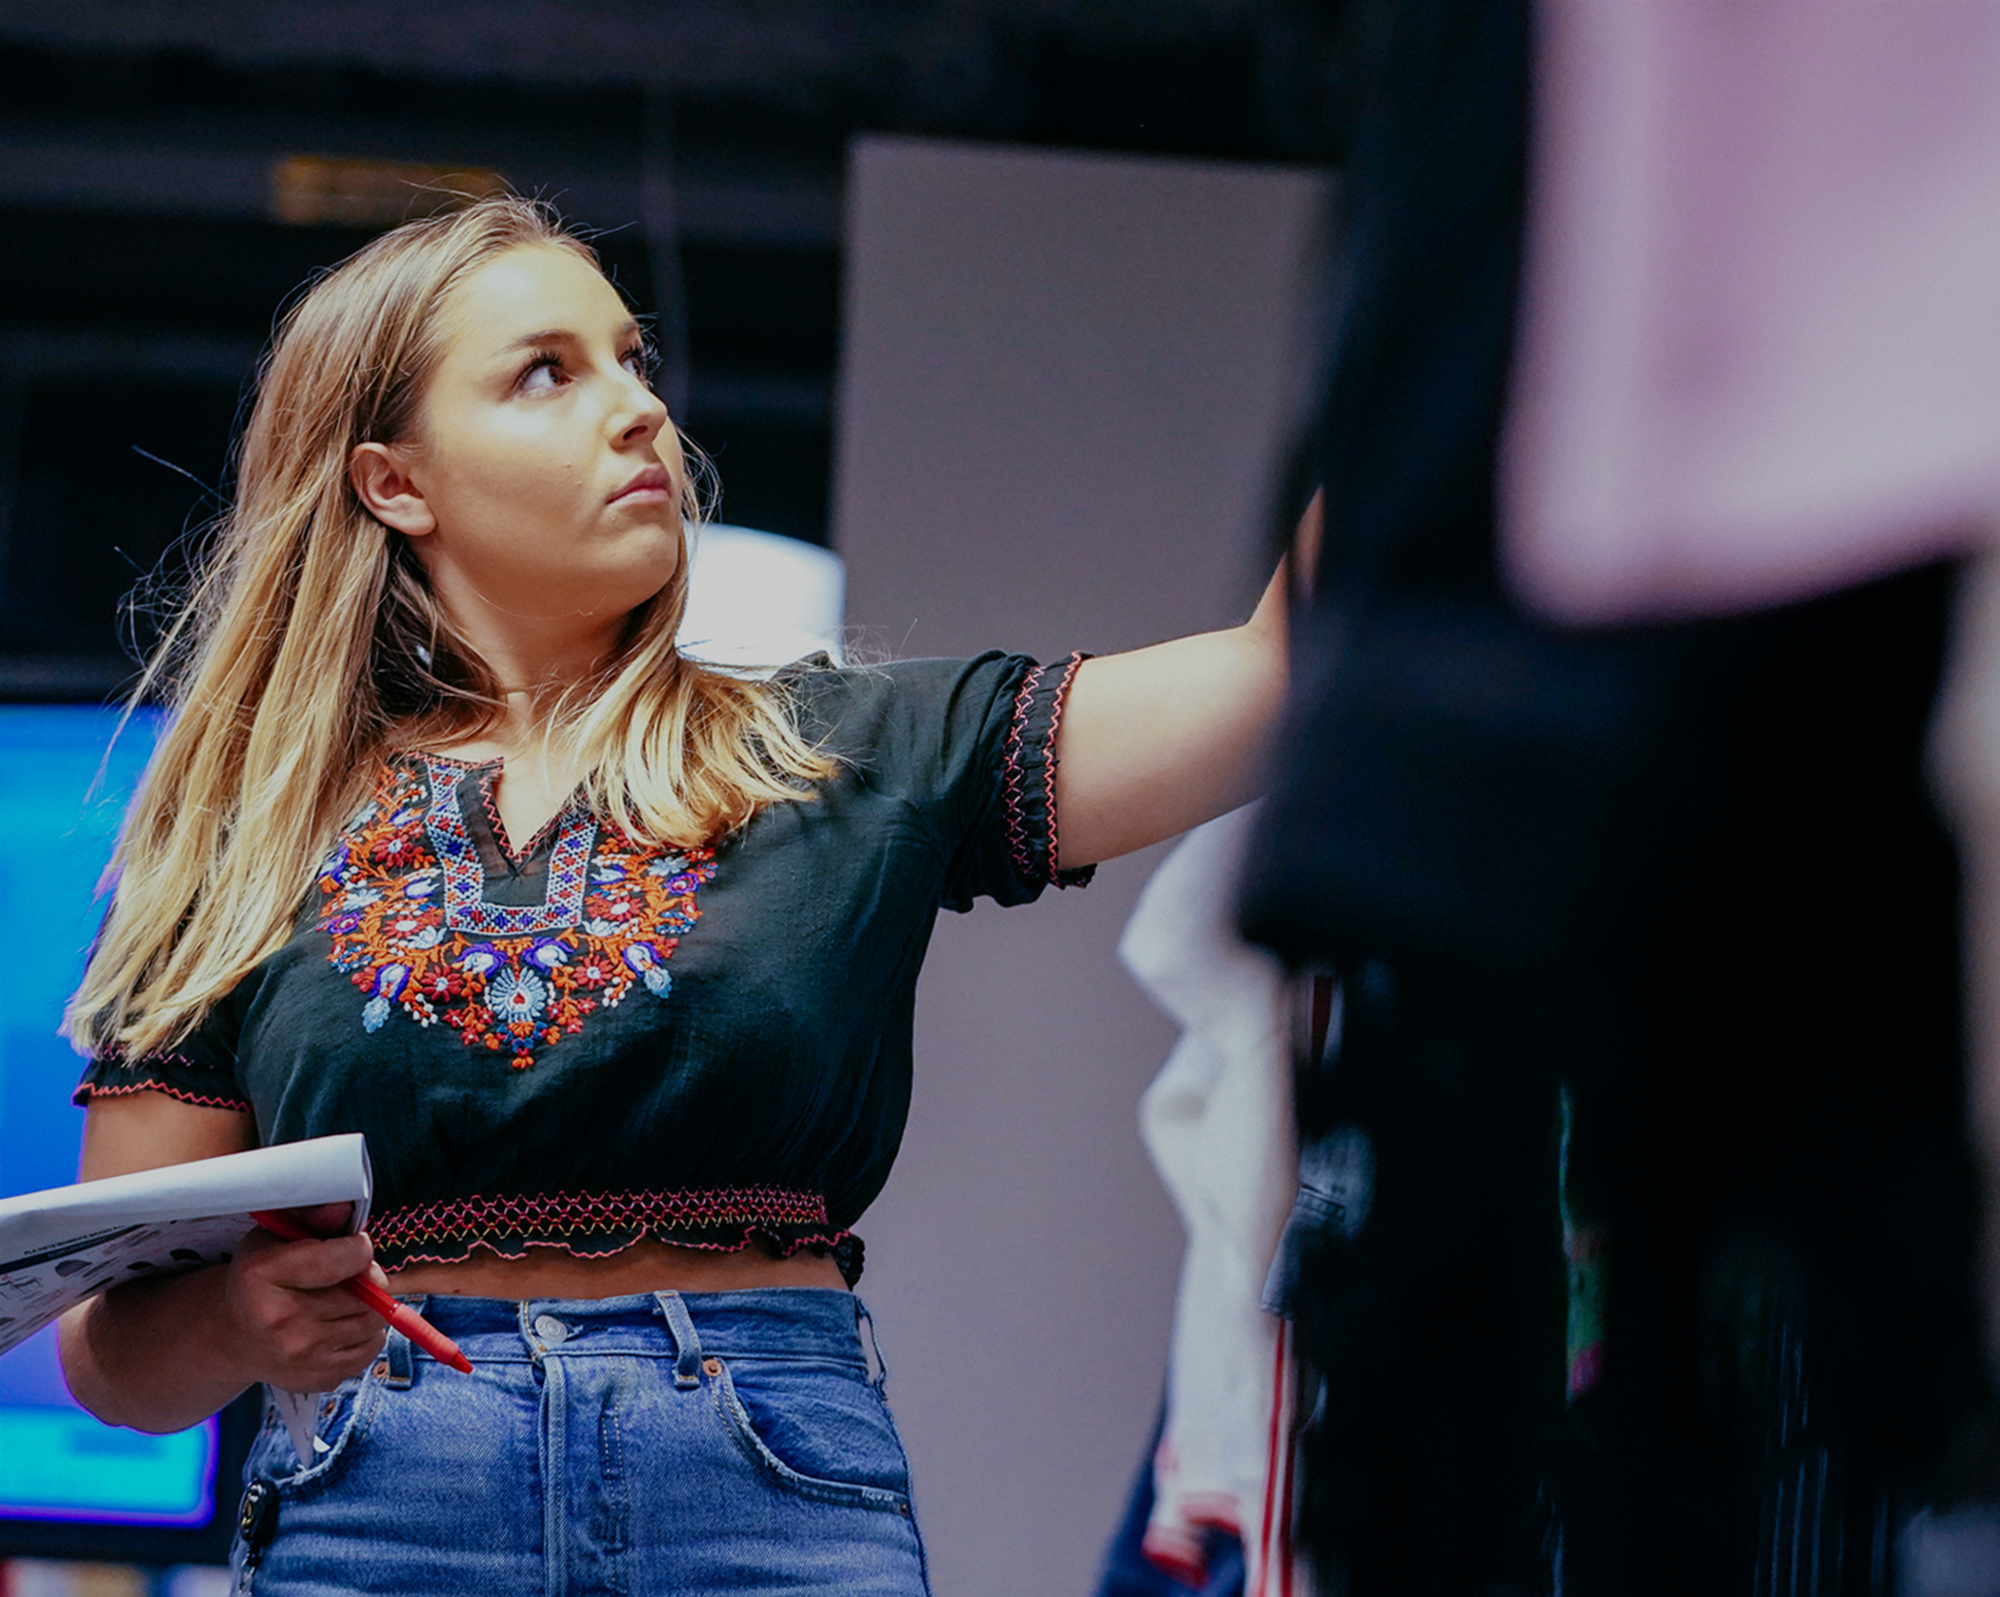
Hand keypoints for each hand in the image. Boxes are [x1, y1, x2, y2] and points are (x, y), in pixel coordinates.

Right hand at [220, 1206, 387, 1391]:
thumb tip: (344, 1207)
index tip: (352, 1246)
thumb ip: (312, 1219)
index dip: (359, 1247)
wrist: (235, 1337)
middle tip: (348, 1275)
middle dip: (367, 1278)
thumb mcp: (273, 1238)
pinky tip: (340, 1325)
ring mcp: (300, 1356)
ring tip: (343, 1299)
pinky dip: (366, 1334)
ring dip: (369, 1306)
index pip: (346, 1257)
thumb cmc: (260, 1281)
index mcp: (264, 1275)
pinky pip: (372, 1348)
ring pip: (375, 1320)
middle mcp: (280, 1319)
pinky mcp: (319, 1379)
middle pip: (368, 1292)